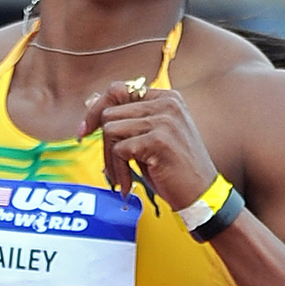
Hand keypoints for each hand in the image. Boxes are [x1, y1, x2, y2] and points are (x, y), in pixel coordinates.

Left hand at [81, 80, 219, 213]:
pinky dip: (118, 170)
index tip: (84, 131)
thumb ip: (124, 120)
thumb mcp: (147, 140)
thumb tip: (89, 101)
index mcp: (166, 98)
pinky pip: (119, 150)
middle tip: (112, 168)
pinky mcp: (159, 139)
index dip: (97, 110)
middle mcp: (166, 103)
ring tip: (122, 178)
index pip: (118, 90)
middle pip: (110, 111)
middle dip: (104, 143)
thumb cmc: (172, 170)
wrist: (200, 195)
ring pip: (110, 129)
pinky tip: (128, 184)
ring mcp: (164, 119)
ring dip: (110, 159)